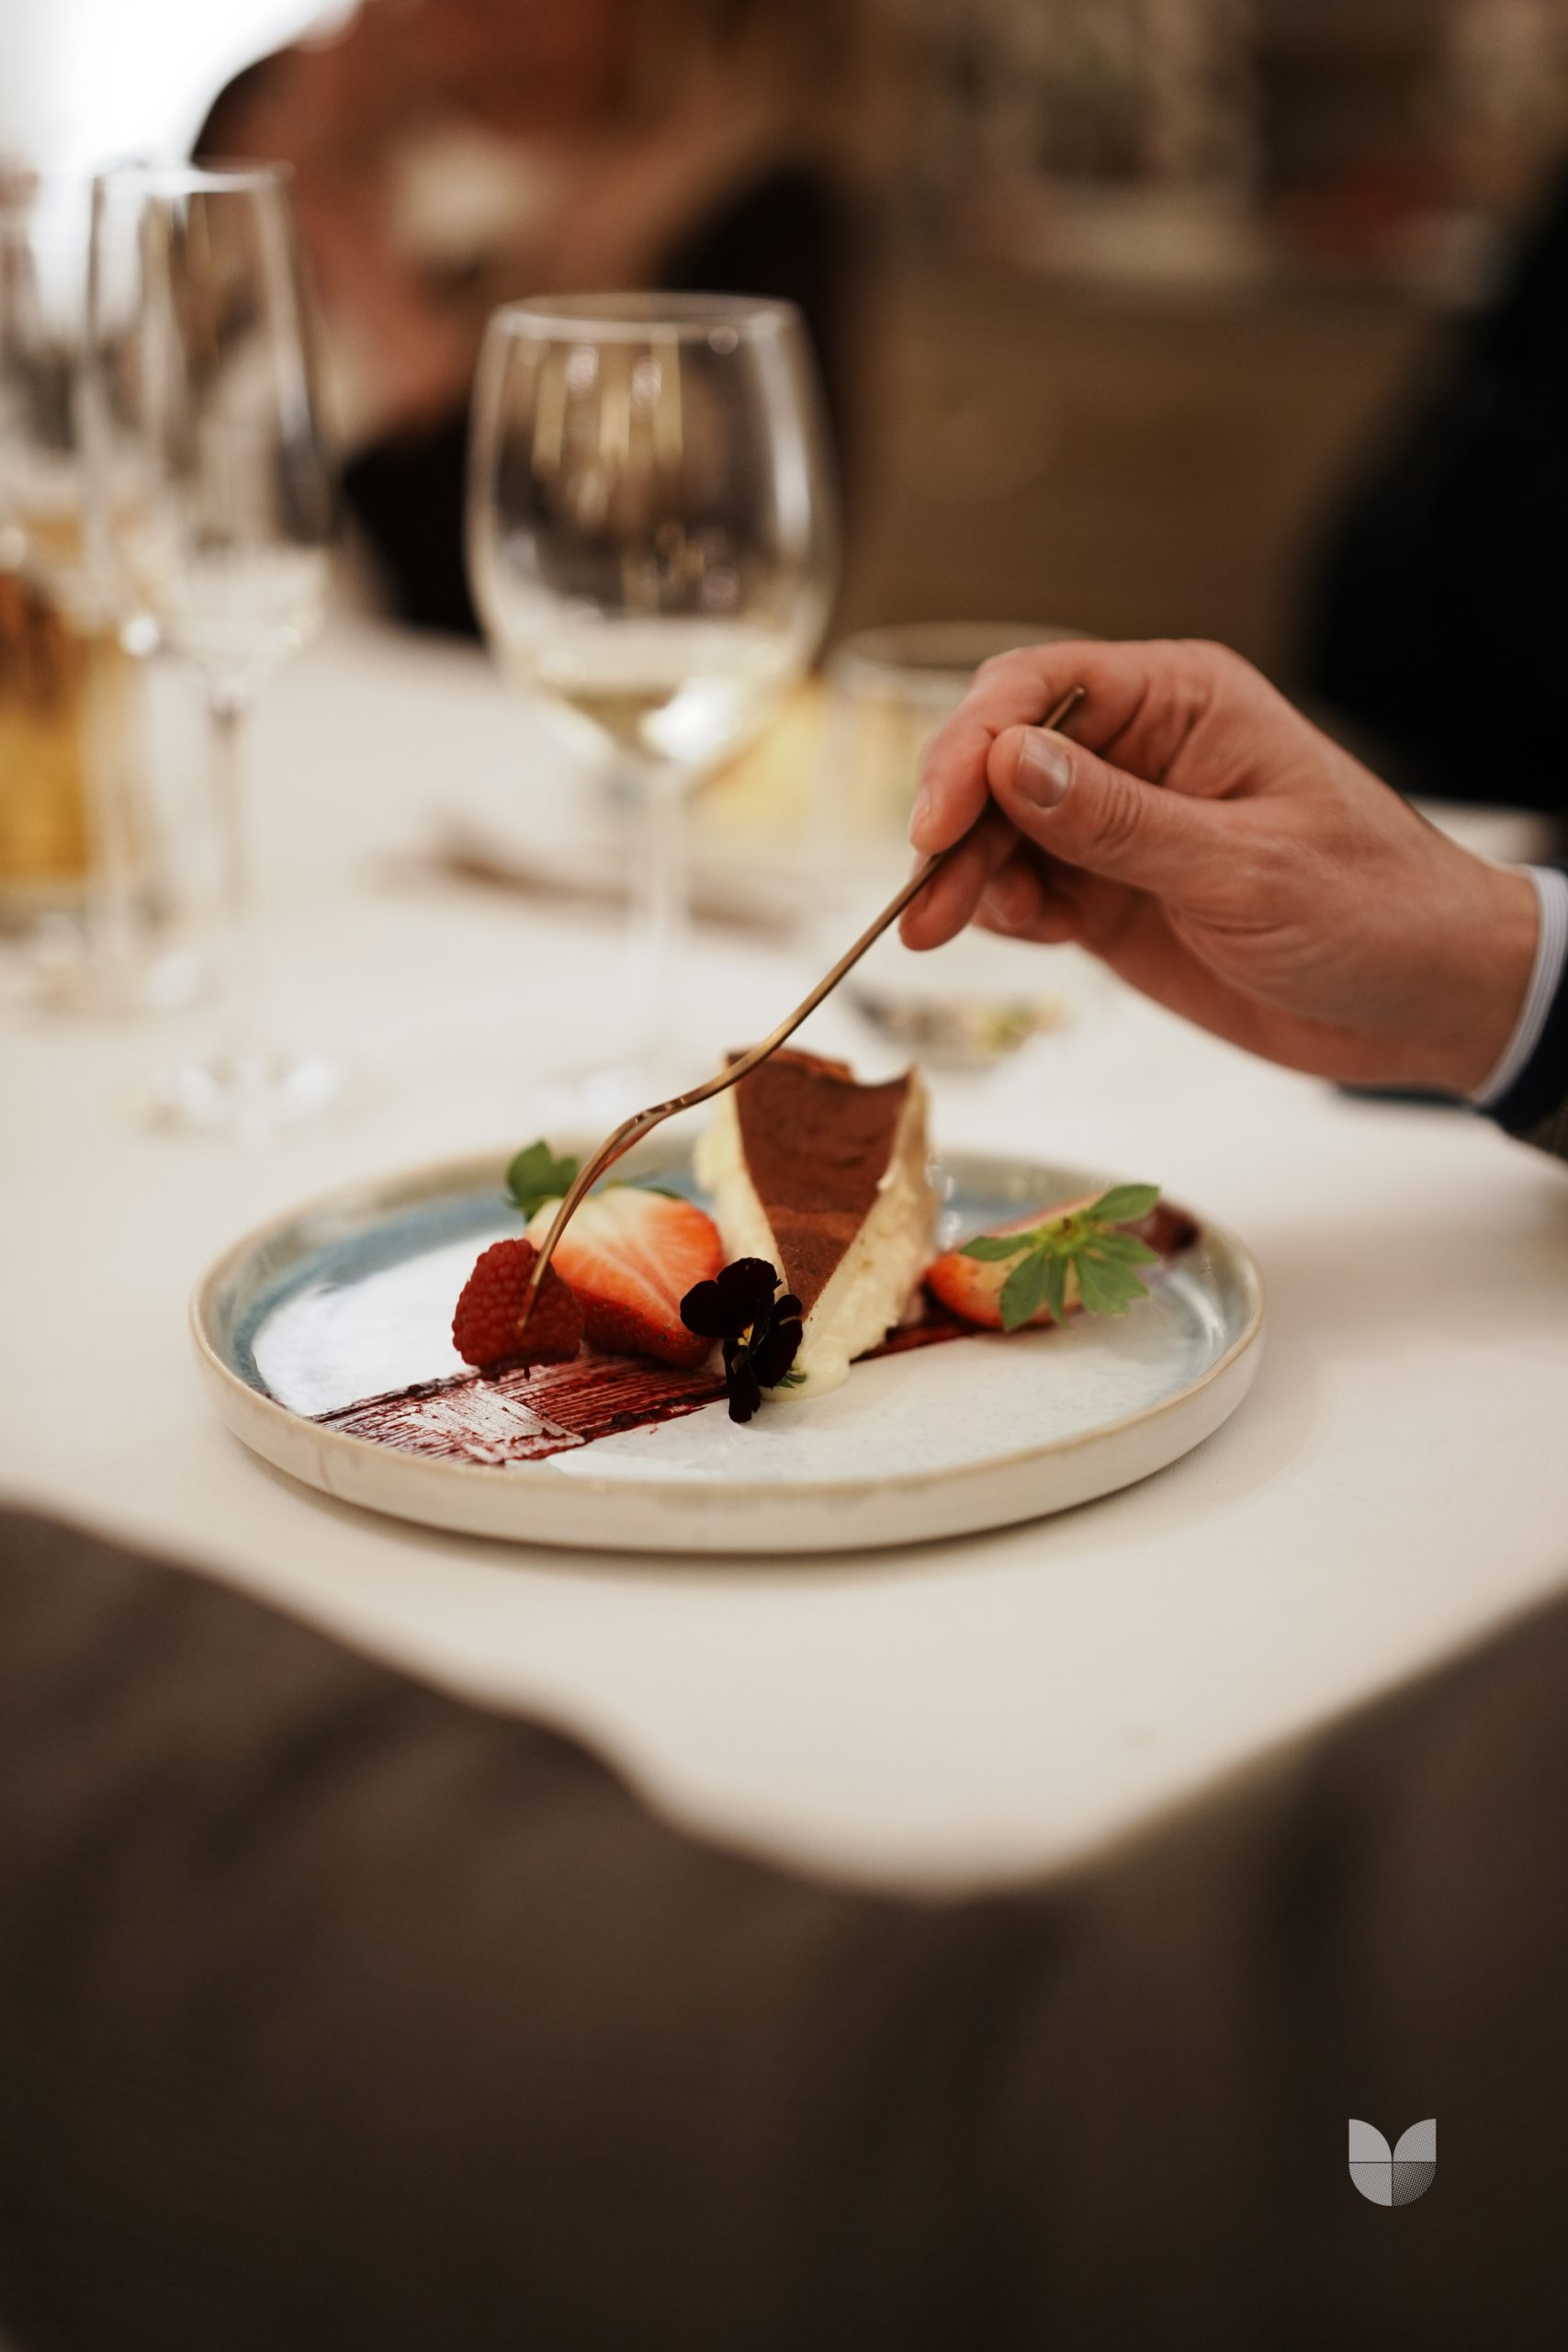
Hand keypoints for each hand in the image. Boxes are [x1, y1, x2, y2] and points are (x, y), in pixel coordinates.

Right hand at [900, 638, 1537, 1094]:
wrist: (1424, 1000)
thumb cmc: (1372, 908)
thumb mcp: (1242, 867)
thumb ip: (1120, 820)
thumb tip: (1010, 762)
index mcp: (1182, 704)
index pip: (1041, 689)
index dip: (974, 744)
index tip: (938, 816)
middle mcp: (1140, 754)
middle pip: (1002, 759)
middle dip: (953, 820)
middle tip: (923, 891)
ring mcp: (1121, 830)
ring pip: (1002, 831)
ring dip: (963, 875)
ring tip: (933, 929)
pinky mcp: (1113, 898)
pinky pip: (1028, 890)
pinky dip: (997, 911)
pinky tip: (996, 932)